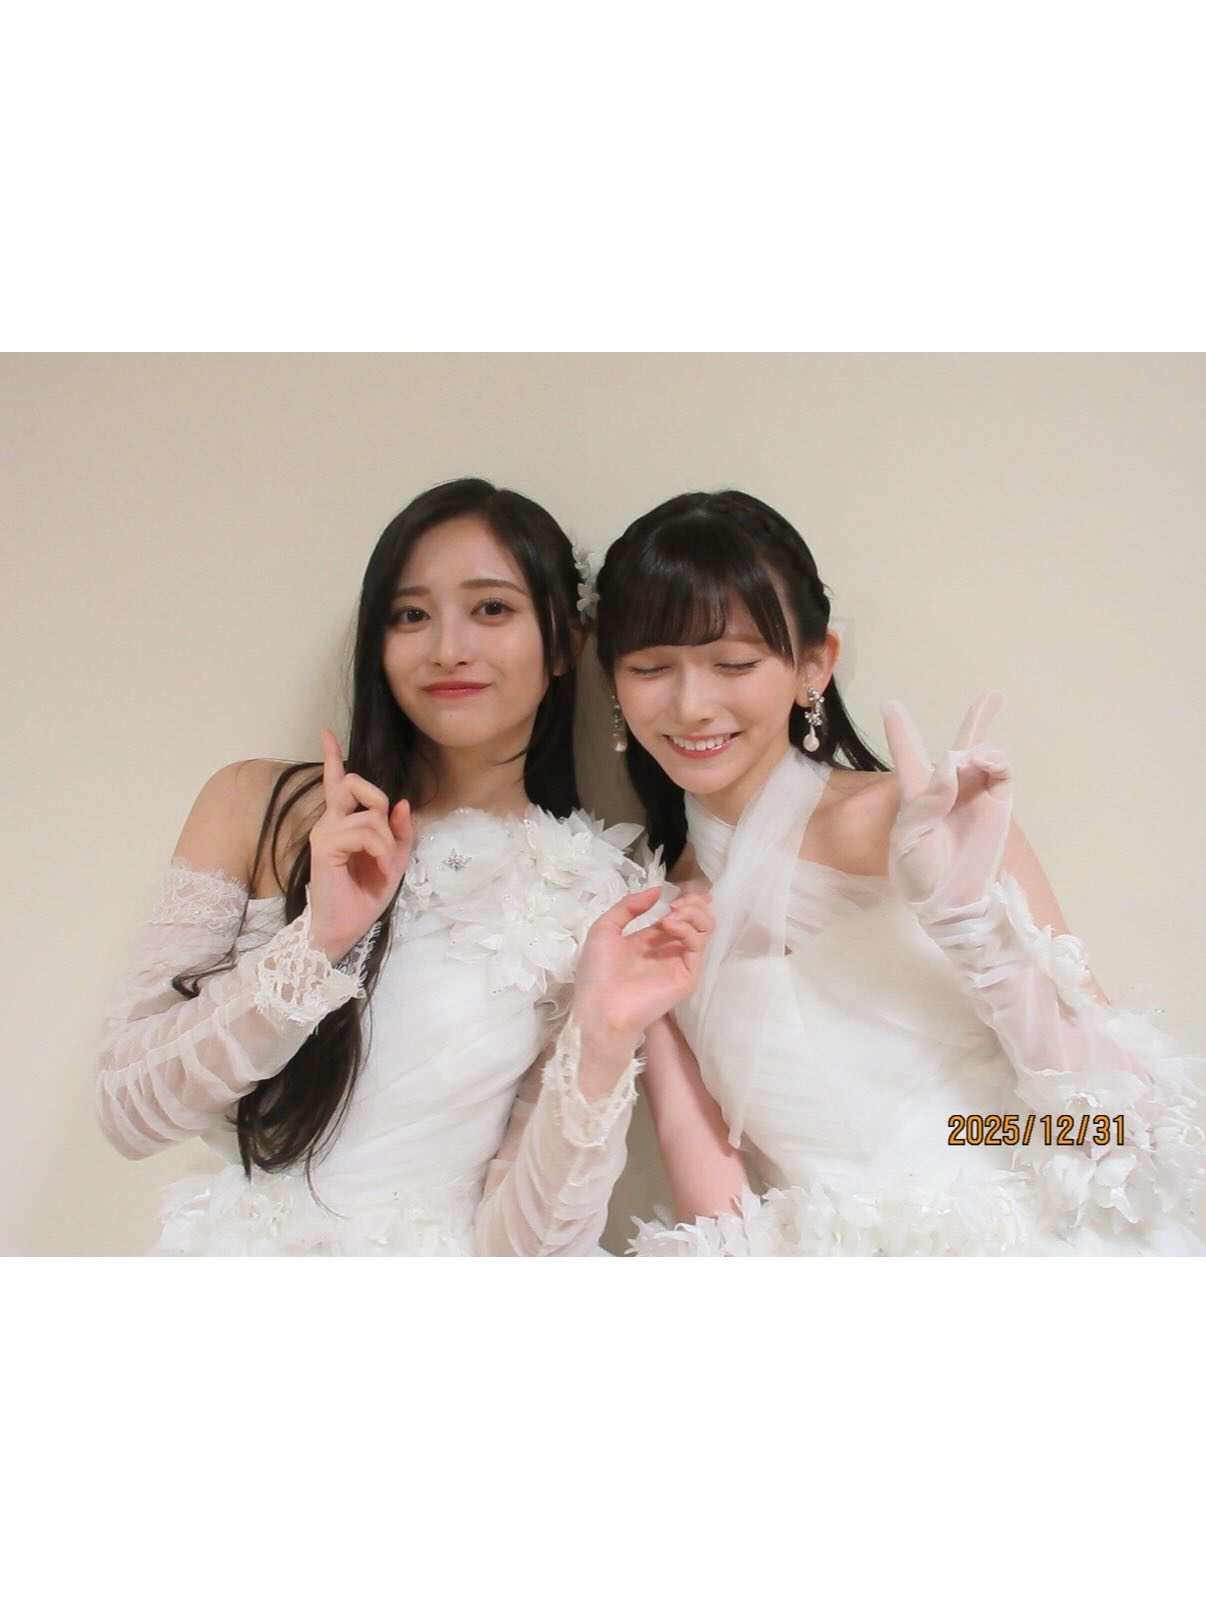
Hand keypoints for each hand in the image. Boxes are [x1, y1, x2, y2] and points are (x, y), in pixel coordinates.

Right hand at [307, 729, 412, 961]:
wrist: (344, 928)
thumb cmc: (364, 897)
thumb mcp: (393, 861)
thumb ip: (398, 833)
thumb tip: (401, 803)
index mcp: (343, 824)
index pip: (337, 784)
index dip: (333, 757)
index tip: (326, 733)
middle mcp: (330, 822)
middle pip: (354, 783)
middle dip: (378, 799)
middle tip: (385, 836)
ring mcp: (325, 832)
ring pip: (369, 814)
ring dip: (387, 841)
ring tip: (384, 864)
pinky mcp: (325, 845)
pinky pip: (364, 831)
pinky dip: (381, 849)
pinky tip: (379, 866)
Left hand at [572, 886, 714, 1045]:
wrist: (601, 1006)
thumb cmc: (598, 971)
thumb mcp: (605, 928)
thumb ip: (629, 906)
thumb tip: (658, 890)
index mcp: (651, 941)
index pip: (678, 916)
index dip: (687, 901)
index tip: (684, 890)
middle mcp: (669, 951)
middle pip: (698, 921)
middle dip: (693, 904)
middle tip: (678, 902)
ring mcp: (680, 963)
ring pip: (705, 930)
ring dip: (692, 914)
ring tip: (672, 914)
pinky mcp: (688, 976)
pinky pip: (698, 946)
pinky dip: (687, 929)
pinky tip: (669, 926)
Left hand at [883, 692, 1012, 911]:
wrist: (948, 901)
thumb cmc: (918, 874)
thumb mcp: (908, 841)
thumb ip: (926, 803)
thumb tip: (951, 766)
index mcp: (916, 794)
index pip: (908, 754)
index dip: (900, 729)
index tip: (891, 703)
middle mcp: (948, 788)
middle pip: (962, 746)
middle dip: (978, 719)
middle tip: (993, 696)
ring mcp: (975, 794)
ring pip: (983, 754)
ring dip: (977, 746)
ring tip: (970, 759)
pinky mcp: (997, 804)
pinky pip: (1000, 772)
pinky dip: (994, 760)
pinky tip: (983, 762)